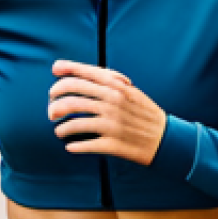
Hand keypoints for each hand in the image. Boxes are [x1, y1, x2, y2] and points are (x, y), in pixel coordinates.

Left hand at [48, 59, 166, 165]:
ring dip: (60, 128)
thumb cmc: (144, 113)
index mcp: (116, 87)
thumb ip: (107, 80)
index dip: (64, 72)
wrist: (166, 139)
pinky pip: (84, 145)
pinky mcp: (112, 144)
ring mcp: (112, 124)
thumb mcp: (130, 90)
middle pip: (70, 98)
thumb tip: (78, 72)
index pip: (82, 74)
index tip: (53, 74)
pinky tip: (70, 146)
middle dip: (54, 104)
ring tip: (59, 131)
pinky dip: (73, 146)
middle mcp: (112, 103)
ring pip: (73, 123)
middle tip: (51, 111)